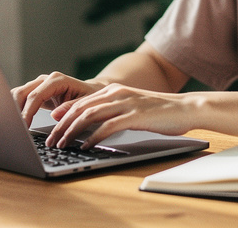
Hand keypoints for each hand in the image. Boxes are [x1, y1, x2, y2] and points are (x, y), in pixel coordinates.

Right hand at [11, 71, 104, 126]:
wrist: (90, 92)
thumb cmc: (90, 97)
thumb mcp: (86, 104)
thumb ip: (71, 107)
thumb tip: (54, 114)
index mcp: (57, 80)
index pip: (36, 95)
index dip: (27, 111)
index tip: (23, 126)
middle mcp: (45, 80)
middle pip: (22, 93)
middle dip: (15, 110)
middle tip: (15, 129)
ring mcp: (38, 85)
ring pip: (17, 95)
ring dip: (12, 109)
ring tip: (12, 126)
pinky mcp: (35, 93)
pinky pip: (20, 99)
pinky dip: (15, 110)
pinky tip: (15, 122)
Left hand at [45, 83, 198, 148]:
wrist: (186, 108)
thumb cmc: (160, 112)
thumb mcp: (133, 107)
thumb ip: (114, 111)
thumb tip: (95, 124)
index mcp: (114, 90)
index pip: (82, 101)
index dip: (64, 113)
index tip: (51, 124)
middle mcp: (116, 93)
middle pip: (80, 108)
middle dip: (62, 125)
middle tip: (51, 141)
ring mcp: (125, 104)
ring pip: (89, 116)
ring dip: (72, 132)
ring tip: (62, 145)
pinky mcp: (134, 116)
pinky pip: (107, 127)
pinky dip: (93, 137)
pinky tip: (85, 146)